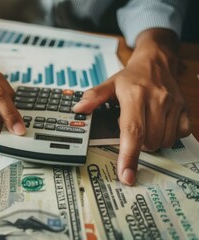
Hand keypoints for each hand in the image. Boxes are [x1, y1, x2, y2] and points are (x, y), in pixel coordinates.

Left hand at [73, 39, 190, 185]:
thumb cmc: (131, 78)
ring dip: (151, 142)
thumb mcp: (109, 84)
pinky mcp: (185, 109)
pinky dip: (167, 136)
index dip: (128, 156)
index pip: (132, 131)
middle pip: (148, 142)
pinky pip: (178, 135)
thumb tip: (78, 109)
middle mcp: (157, 100)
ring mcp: (173, 105)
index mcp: (135, 95)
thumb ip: (93, 97)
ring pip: (163, 142)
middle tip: (131, 129)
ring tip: (143, 125)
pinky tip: (158, 124)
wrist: (156, 63)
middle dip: (137, 144)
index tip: (125, 175)